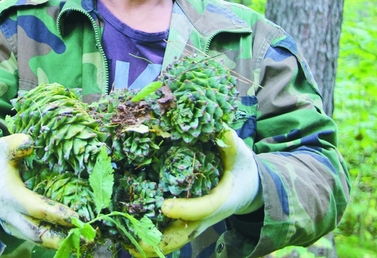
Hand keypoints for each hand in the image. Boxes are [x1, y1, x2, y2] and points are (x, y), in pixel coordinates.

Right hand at [0, 133, 77, 248]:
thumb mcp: (2, 148)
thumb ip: (15, 144)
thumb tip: (30, 143)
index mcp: (9, 195)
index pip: (35, 208)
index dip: (56, 213)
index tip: (77, 216)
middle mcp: (10, 215)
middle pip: (36, 233)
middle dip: (61, 238)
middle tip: (86, 237)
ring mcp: (13, 226)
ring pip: (37, 240)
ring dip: (59, 242)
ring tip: (83, 241)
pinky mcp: (17, 231)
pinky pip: (35, 239)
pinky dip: (53, 240)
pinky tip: (71, 237)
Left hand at [129, 128, 261, 256]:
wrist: (248, 188)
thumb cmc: (242, 169)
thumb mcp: (242, 155)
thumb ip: (232, 145)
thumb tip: (223, 131)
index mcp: (221, 199)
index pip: (203, 208)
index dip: (185, 208)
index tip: (165, 207)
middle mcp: (206, 215)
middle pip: (184, 234)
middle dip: (162, 241)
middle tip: (138, 246)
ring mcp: (196, 220)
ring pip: (174, 237)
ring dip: (153, 242)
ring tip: (127, 244)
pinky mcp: (187, 219)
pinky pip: (170, 230)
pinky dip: (153, 235)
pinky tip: (130, 235)